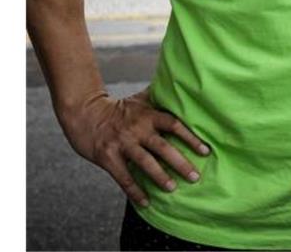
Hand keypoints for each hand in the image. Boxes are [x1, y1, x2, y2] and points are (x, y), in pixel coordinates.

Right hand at [59, 88, 208, 206]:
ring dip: (159, 177)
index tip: (205, 151)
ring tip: (172, 188)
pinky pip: (124, 178)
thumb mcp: (139, 100)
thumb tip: (182, 87)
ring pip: (144, 163)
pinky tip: (146, 203)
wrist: (84, 112)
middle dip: (180, 163)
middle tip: (195, 176)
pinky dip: (135, 192)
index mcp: (148, 115)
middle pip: (163, 147)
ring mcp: (122, 144)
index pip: (174, 125)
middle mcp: (137, 129)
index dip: (191, 138)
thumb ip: (159, 98)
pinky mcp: (107, 157)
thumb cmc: (118, 108)